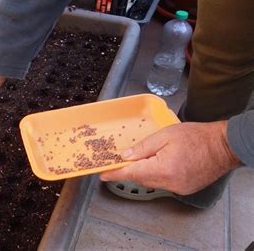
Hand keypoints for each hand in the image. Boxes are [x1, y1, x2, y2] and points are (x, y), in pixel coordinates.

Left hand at [100, 121, 240, 194]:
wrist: (223, 146)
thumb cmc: (196, 136)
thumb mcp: (165, 135)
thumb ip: (142, 147)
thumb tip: (125, 157)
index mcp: (163, 168)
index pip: (132, 173)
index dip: (115, 174)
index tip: (102, 175)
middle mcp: (170, 182)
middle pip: (140, 178)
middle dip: (130, 169)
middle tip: (122, 160)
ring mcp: (178, 188)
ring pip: (151, 181)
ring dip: (144, 171)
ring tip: (148, 156)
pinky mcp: (184, 189)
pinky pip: (163, 183)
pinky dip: (157, 174)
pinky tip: (161, 163)